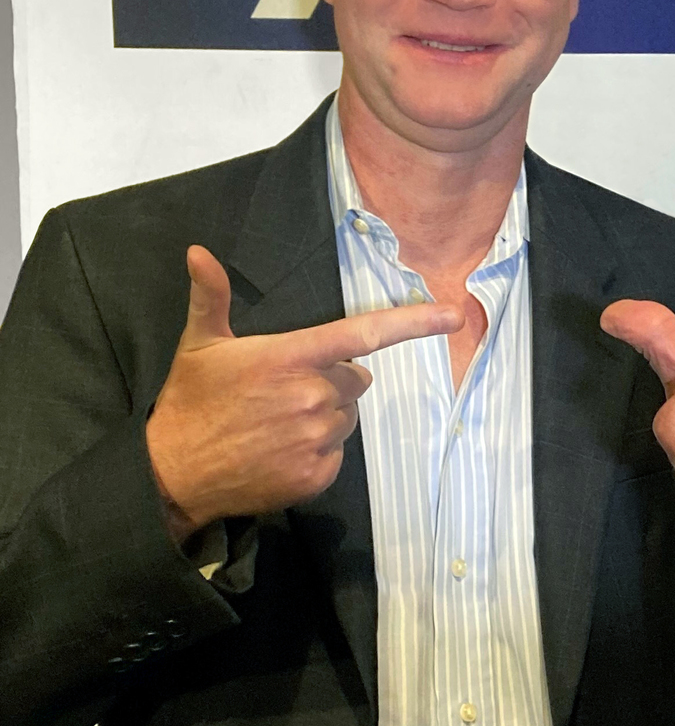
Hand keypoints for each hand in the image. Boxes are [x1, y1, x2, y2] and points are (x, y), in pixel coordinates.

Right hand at [147, 245, 462, 539]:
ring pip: (346, 416)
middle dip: (329, 380)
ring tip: (276, 421)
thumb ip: (210, 296)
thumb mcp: (199, 345)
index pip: (364, 333)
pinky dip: (316, 451)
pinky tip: (279, 449)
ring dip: (323, 415)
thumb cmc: (190, 402)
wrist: (172, 473)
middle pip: (355, 378)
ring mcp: (316, 438)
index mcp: (291, 357)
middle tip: (281, 390)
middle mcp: (312, 396)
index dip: (413, 323)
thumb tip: (197, 251)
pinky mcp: (316, 474)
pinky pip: (336, 452)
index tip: (452, 315)